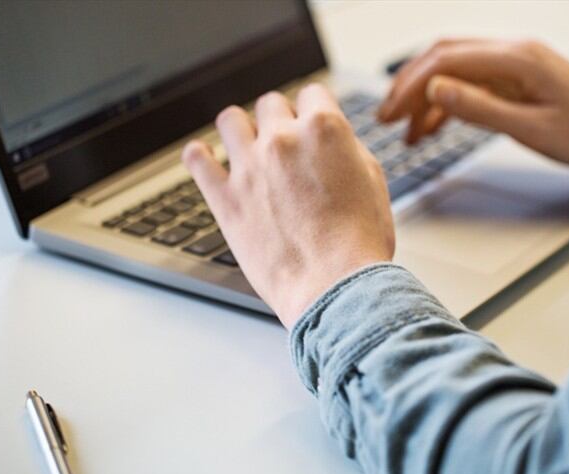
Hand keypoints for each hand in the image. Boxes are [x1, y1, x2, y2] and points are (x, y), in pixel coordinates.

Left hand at [183, 84, 394, 328]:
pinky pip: (196, 160)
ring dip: (239, 129)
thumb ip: (346, 148)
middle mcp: (283, 140)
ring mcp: (249, 167)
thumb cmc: (358, 243)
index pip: (312, 93)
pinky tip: (206, 159)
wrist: (335, 287)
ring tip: (245, 146)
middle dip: (279, 120)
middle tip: (285, 144)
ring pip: (229, 119)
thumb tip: (331, 139)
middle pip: (270, 104)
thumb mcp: (372, 181)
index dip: (314, 109)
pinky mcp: (225, 198)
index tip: (310, 121)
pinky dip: (199, 156)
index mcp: (324, 129)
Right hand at [378, 39, 568, 167]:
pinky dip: (452, 103)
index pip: (445, 60)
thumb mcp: (532, 129)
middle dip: (410, 86)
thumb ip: (480, 108)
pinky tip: (437, 127)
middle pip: (445, 57)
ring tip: (408, 133)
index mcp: (516, 58)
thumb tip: (435, 90)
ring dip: (429, 98)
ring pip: (458, 71)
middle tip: (386, 118)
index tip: (388, 113)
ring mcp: (519, 65)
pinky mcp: (523, 80)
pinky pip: (477, 84)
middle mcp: (514, 53)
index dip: (409, 85)